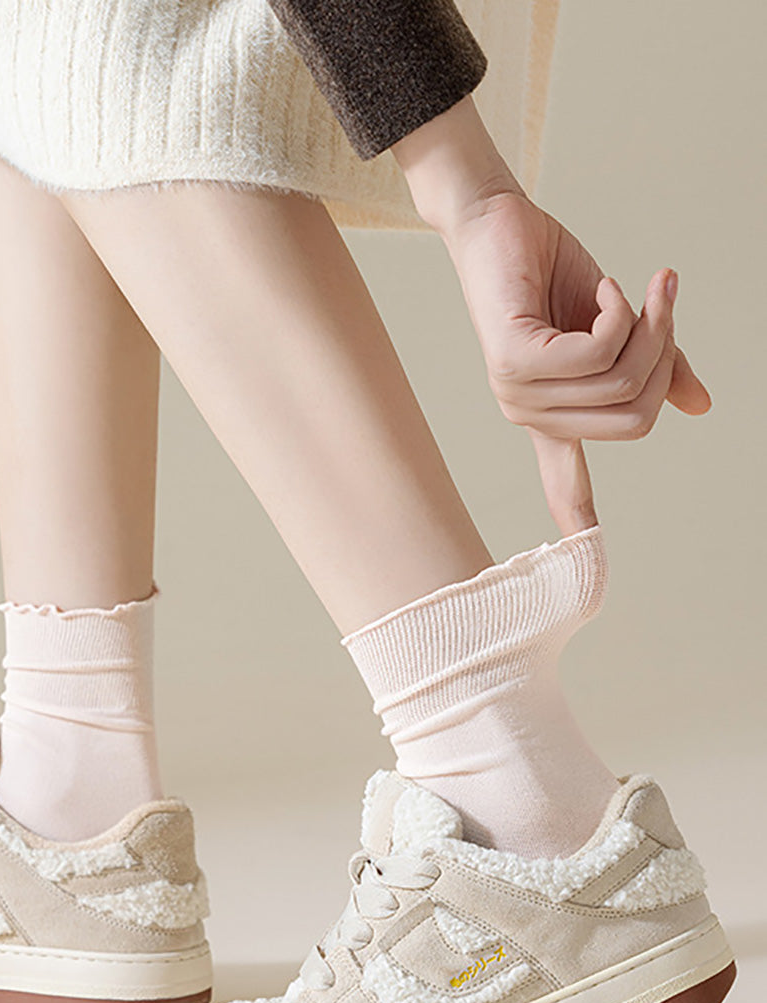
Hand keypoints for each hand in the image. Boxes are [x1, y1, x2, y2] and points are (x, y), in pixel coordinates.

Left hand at [439, 190, 711, 533]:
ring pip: (621, 383)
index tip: (592, 578)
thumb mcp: (617, 324)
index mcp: (551, 413)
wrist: (502, 221)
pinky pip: (599, 354)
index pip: (563, 481)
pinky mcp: (514, 363)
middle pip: (635, 417)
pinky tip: (605, 287)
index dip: (581, 519)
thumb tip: (701, 406)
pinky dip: (620, 314)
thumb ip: (653, 365)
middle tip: (659, 300)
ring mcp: (518, 393)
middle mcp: (530, 414)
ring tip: (635, 288)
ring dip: (648, 325)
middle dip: (664, 355)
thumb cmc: (553, 272)